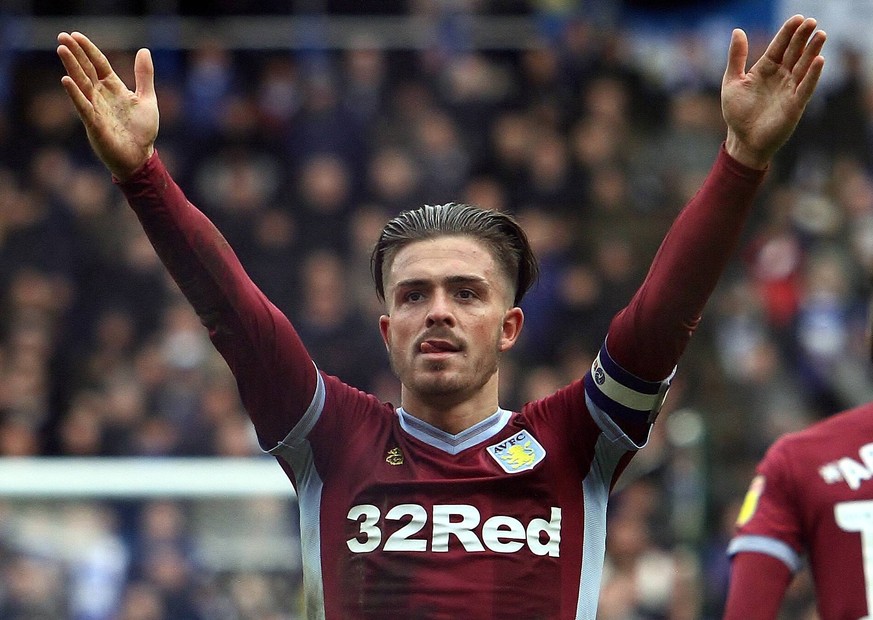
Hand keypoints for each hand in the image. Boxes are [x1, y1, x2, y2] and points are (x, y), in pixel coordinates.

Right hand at [57, 32, 158, 180]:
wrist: (140, 158)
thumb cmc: (142, 131)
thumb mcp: (147, 99)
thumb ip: (144, 76)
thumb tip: (144, 50)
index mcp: (113, 88)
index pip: (98, 64)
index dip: (88, 50)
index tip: (76, 35)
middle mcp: (102, 96)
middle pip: (86, 70)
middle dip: (75, 53)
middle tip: (62, 36)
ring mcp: (96, 109)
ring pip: (82, 84)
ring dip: (72, 67)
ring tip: (61, 50)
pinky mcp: (94, 124)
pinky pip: (83, 106)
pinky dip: (75, 93)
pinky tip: (66, 80)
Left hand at [722, 15, 825, 168]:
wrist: (743, 140)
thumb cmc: (737, 113)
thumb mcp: (732, 82)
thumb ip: (736, 57)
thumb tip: (737, 30)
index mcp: (765, 69)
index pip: (779, 46)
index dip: (788, 33)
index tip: (797, 18)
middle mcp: (780, 76)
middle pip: (794, 52)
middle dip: (802, 37)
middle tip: (811, 21)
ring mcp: (789, 89)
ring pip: (804, 66)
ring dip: (813, 51)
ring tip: (821, 35)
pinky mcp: (795, 104)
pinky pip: (806, 87)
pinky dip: (813, 75)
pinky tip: (819, 61)